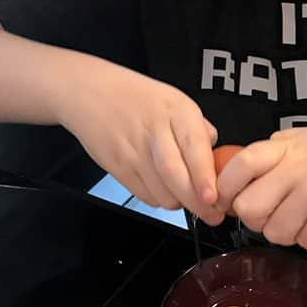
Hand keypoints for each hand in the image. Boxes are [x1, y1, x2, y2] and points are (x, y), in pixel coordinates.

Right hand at [58, 54, 222, 224]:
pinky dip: (159, 200)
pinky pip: (144, 195)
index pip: (194, 149)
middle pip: (176, 176)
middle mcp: (155, 131)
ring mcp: (133, 151)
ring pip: (162, 192)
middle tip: (212, 214)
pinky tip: (165, 191)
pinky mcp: (117, 167)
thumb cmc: (137, 98)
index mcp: (177, 111)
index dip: (204, 178)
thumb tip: (217, 159)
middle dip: (196, 203)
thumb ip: (199, 130)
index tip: (214, 198)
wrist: (89, 92)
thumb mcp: (176, 101)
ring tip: (188, 199)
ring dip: (180, 203)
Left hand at [215, 111, 306, 251]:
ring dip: (291, 234)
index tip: (230, 203)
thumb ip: (279, 149)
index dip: (224, 191)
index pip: (236, 168)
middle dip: (259, 221)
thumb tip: (252, 167)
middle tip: (277, 216)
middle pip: (249, 210)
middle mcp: (294, 169)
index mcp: (284, 147)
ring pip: (277, 233)